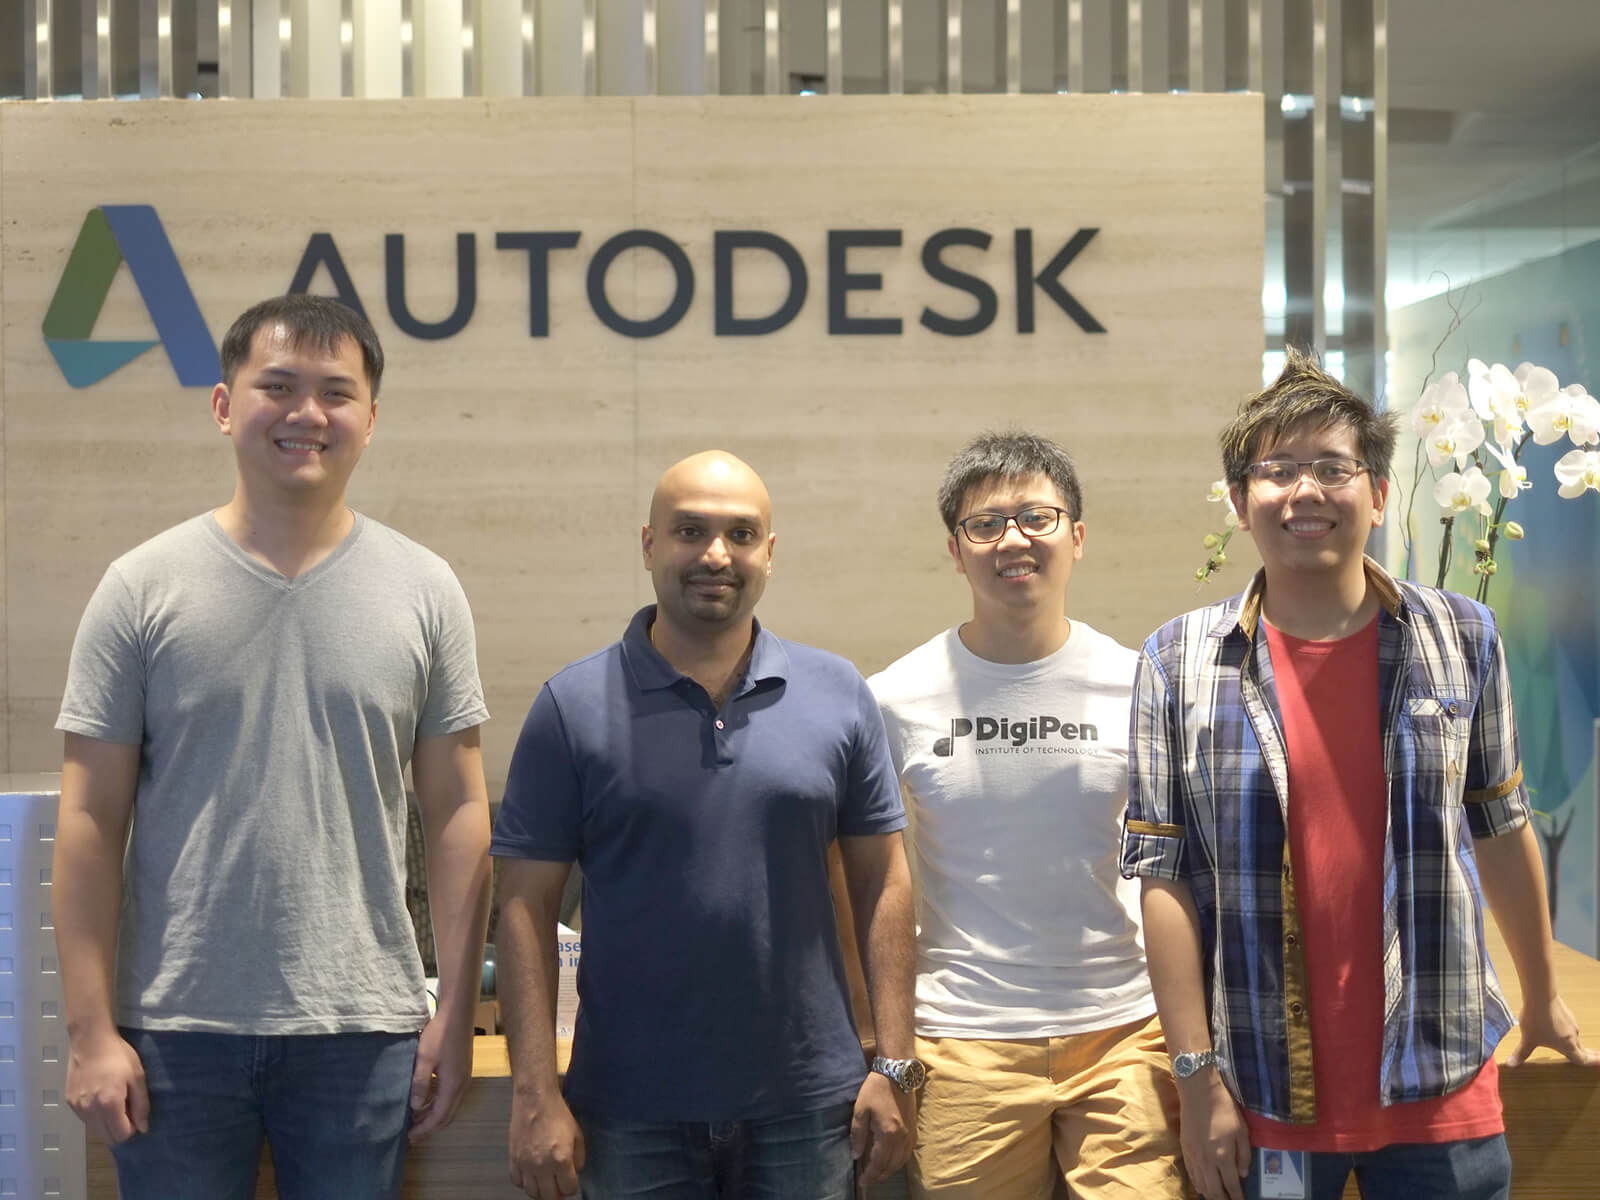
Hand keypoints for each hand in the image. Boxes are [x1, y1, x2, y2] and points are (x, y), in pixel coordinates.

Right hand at [65, 1031, 148, 1145]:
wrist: (90, 1041)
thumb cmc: (118, 1056)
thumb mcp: (137, 1077)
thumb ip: (141, 1105)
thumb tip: (143, 1128)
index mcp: (109, 1104)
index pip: (121, 1135)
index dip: (133, 1129)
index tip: (136, 1115)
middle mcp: (90, 1111)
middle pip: (107, 1138)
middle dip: (120, 1130)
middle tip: (127, 1110)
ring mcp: (77, 1108)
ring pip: (96, 1130)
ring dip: (107, 1124)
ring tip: (114, 1101)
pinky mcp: (70, 1103)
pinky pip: (86, 1120)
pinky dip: (96, 1116)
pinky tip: (101, 1097)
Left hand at [408, 1010, 474, 1141]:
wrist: (458, 1013)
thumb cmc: (440, 1035)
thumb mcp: (424, 1059)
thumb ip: (420, 1084)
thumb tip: (416, 1107)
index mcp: (453, 1085)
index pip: (440, 1117)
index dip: (425, 1129)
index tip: (409, 1137)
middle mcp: (462, 1085)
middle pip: (447, 1115)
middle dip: (430, 1127)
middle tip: (412, 1134)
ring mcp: (464, 1077)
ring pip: (449, 1105)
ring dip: (434, 1114)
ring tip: (415, 1118)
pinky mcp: (462, 1070)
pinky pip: (450, 1095)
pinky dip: (438, 1102)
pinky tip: (425, 1098)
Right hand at [508, 1091, 585, 1198]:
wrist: (535, 1100)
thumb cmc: (557, 1114)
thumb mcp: (577, 1134)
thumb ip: (579, 1158)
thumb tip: (575, 1173)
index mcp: (561, 1160)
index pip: (568, 1189)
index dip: (572, 1187)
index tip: (571, 1181)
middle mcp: (541, 1166)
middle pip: (549, 1196)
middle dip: (557, 1193)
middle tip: (559, 1185)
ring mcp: (525, 1164)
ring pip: (532, 1192)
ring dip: (541, 1190)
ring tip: (546, 1182)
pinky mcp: (513, 1159)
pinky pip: (517, 1181)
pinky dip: (524, 1182)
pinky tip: (531, 1174)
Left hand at [849, 1070, 914, 1187]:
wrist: (897, 1071)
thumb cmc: (876, 1088)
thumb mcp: (861, 1110)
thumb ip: (857, 1134)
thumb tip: (855, 1155)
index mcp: (888, 1133)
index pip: (879, 1163)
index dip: (870, 1176)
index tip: (862, 1183)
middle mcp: (902, 1137)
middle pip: (892, 1165)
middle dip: (880, 1175)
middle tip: (868, 1179)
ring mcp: (910, 1133)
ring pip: (902, 1160)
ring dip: (891, 1170)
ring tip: (879, 1172)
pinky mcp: (914, 1127)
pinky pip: (908, 1152)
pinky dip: (900, 1160)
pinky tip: (892, 1159)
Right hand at [1175, 1071, 1250, 1199]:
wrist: (1198, 1091)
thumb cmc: (1224, 1109)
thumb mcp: (1242, 1130)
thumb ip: (1244, 1155)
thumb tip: (1243, 1174)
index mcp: (1223, 1156)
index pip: (1231, 1185)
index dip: (1237, 1197)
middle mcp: (1206, 1160)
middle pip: (1214, 1191)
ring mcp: (1193, 1156)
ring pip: (1201, 1184)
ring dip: (1210, 1194)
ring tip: (1218, 1196)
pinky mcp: (1185, 1149)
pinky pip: (1191, 1173)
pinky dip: (1198, 1183)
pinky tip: (1202, 1186)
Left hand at [1505, 994, 1599, 1067]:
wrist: (1541, 996)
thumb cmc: (1536, 1020)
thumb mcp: (1528, 1039)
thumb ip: (1522, 1053)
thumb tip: (1511, 1065)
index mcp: (1568, 1046)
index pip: (1582, 1059)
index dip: (1592, 1063)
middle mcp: (1573, 1036)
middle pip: (1581, 1049)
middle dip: (1589, 1054)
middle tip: (1597, 1057)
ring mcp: (1571, 1023)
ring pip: (1574, 1036)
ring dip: (1575, 1042)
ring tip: (1573, 1045)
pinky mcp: (1567, 1013)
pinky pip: (1568, 1026)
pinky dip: (1567, 1030)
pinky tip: (1558, 1027)